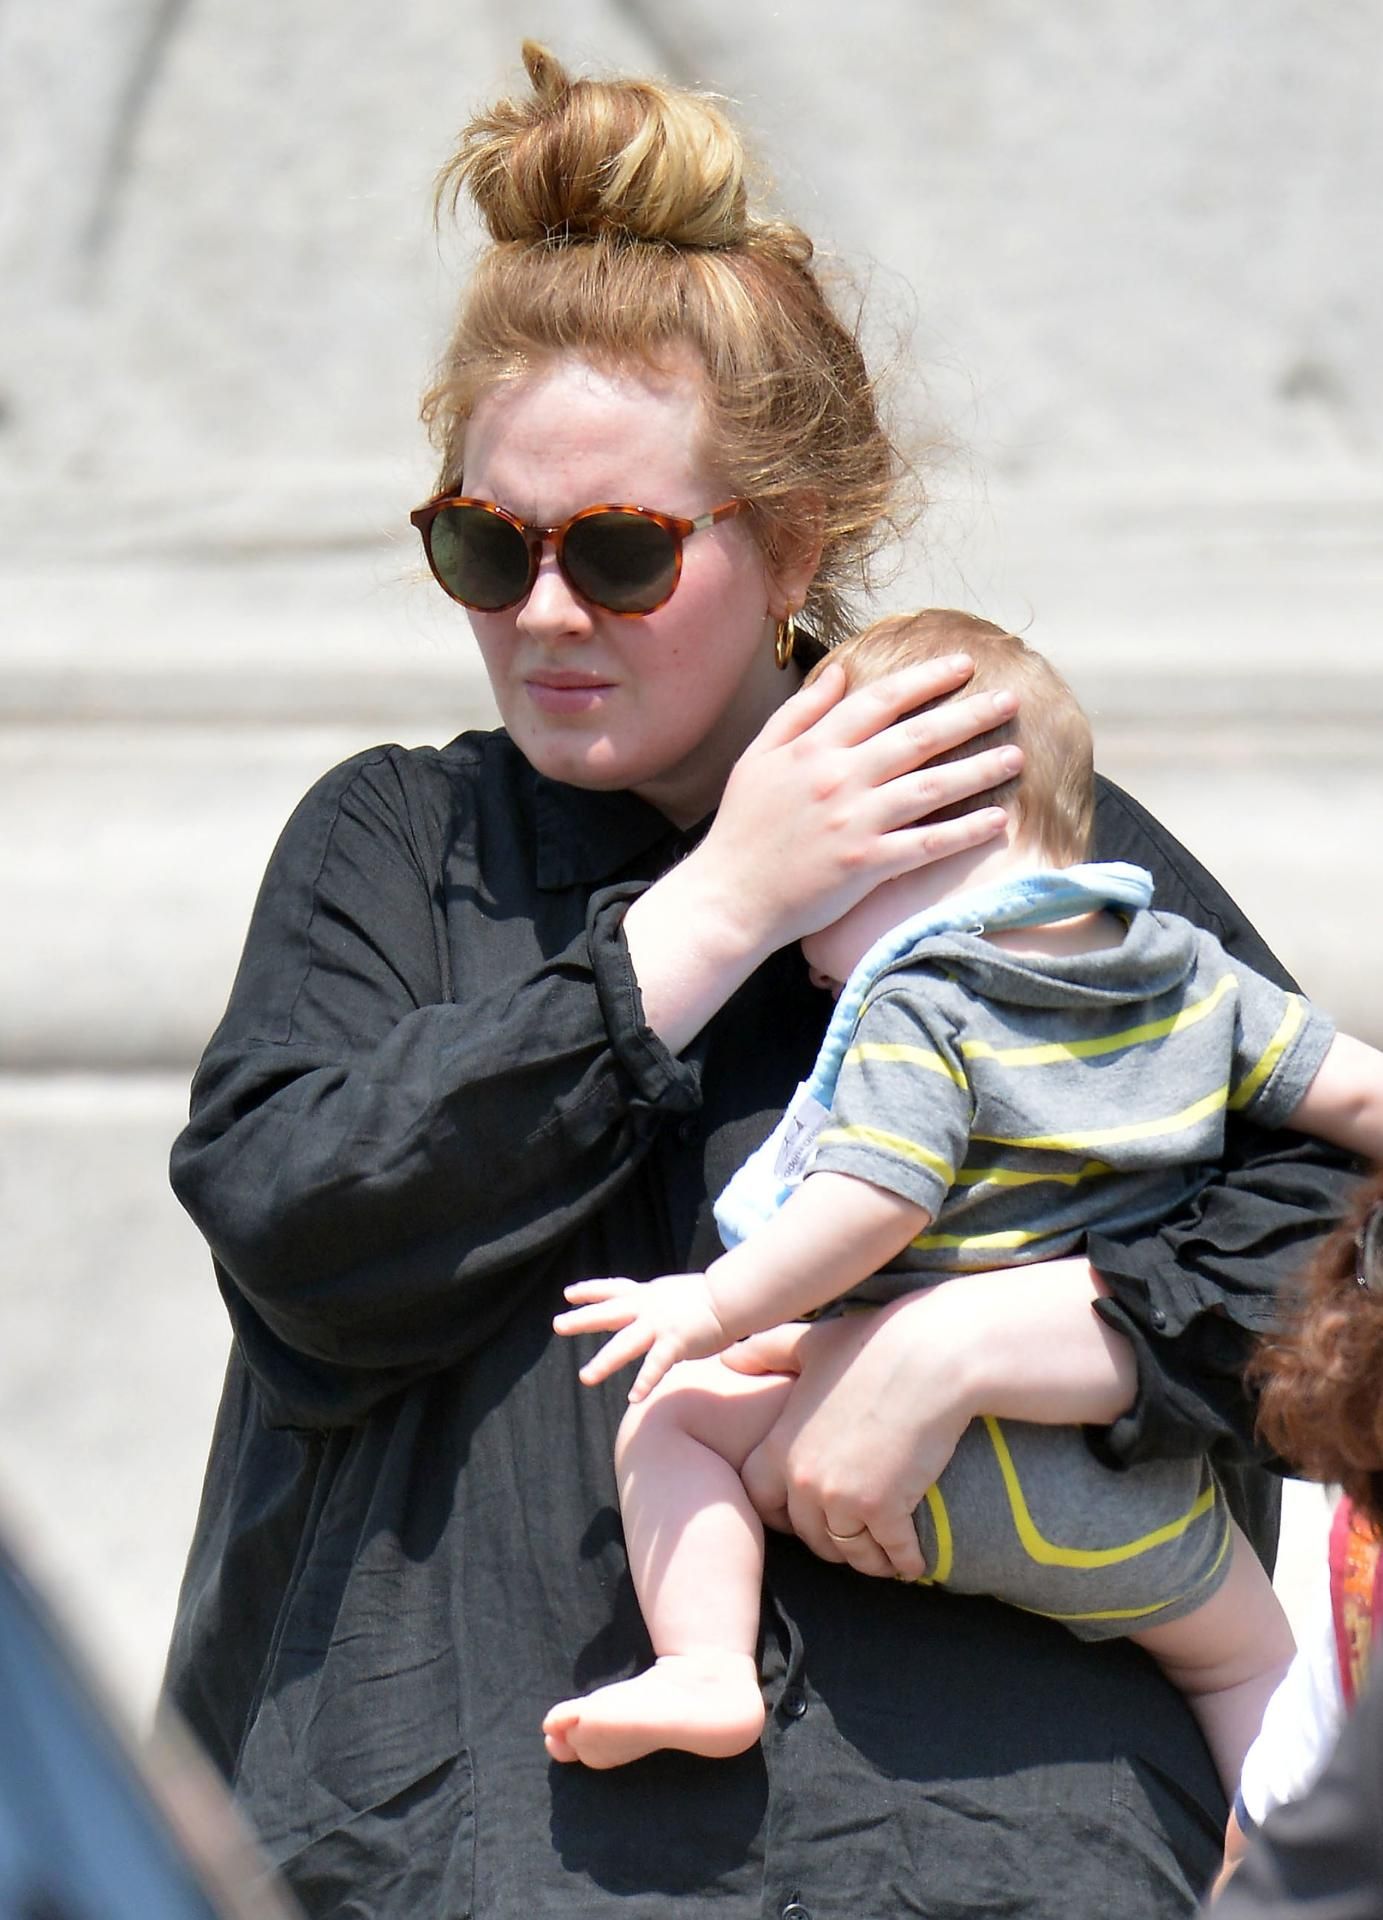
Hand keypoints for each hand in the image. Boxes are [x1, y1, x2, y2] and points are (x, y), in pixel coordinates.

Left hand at [555, 1274, 732, 1400]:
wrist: (731, 1296)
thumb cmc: (713, 1297)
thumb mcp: (678, 1295)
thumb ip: (664, 1306)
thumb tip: (659, 1315)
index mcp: (649, 1295)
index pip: (614, 1290)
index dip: (590, 1292)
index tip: (568, 1294)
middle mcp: (648, 1308)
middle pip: (608, 1313)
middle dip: (581, 1319)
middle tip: (557, 1324)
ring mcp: (659, 1326)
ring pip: (624, 1345)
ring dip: (603, 1363)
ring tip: (585, 1377)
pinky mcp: (675, 1343)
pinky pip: (655, 1366)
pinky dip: (644, 1382)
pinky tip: (633, 1398)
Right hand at [679, 657, 1020, 963]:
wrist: (729, 896)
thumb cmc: (743, 828)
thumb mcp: (758, 756)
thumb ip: (800, 712)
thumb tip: (839, 673)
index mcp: (814, 748)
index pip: (880, 701)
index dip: (926, 680)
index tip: (962, 666)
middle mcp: (839, 778)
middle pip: (917, 737)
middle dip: (969, 714)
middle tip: (1009, 700)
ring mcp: (855, 821)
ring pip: (931, 787)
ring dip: (978, 768)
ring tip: (1015, 755)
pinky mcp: (865, 864)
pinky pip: (926, 844)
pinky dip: (963, 832)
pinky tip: (996, 820)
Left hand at [725, 1301, 969, 1582]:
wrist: (928, 1357)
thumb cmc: (872, 1344)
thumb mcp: (810, 1343)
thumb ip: (767, 1351)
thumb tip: (729, 1357)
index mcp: (782, 1445)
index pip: (760, 1499)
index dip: (779, 1514)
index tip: (801, 1520)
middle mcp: (804, 1480)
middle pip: (808, 1534)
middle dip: (829, 1542)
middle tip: (851, 1541)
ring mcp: (843, 1499)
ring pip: (849, 1551)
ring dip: (868, 1559)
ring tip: (884, 1557)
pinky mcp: (886, 1510)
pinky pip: (892, 1554)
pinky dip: (905, 1562)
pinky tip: (915, 1562)